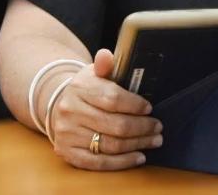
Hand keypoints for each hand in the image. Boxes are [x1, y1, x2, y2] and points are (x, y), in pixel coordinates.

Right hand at [46, 48, 162, 169]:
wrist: (60, 106)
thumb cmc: (86, 89)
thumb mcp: (95, 72)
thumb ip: (105, 65)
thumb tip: (106, 55)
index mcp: (80, 88)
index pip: (113, 99)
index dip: (135, 105)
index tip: (149, 108)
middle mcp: (71, 111)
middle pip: (115, 125)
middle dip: (142, 128)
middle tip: (158, 127)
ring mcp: (68, 134)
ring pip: (110, 145)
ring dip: (137, 145)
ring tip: (153, 141)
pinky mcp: (68, 153)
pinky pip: (98, 163)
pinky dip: (122, 162)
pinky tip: (138, 157)